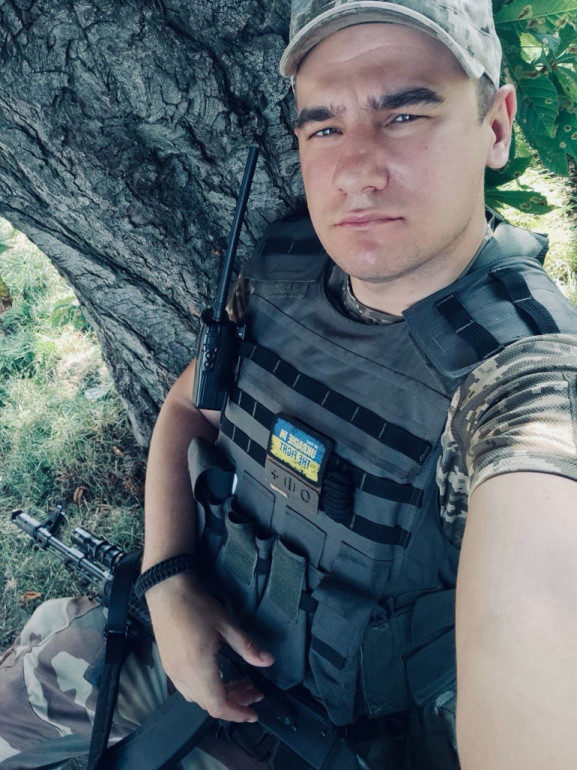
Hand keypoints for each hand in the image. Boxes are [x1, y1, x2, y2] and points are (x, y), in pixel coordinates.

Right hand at [145, 572, 273, 721]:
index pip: (219, 705)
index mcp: (198, 667)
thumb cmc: (195, 604)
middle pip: (209, 704)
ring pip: (198, 698)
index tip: (254, 713)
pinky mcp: (168, 665)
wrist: (167, 590)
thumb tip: (268, 661)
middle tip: (254, 692)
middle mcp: (182, 675)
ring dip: (221, 696)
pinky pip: (188, 688)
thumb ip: (247, 647)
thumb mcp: (226, 624)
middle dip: (235, 703)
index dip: (238, 713)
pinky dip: (206, 689)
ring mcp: (172, 671)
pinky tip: (218, 676)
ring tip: (241, 683)